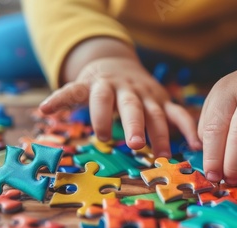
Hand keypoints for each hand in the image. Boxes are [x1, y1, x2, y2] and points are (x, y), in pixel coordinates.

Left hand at [39, 38, 201, 156]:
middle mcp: (126, 88)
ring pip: (155, 112)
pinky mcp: (162, 99)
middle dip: (134, 124)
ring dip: (160, 133)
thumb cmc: (96, 85)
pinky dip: (187, 128)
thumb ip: (66, 98)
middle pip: (130, 105)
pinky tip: (194, 145)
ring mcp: (147, 94)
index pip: (100, 98)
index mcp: (102, 85)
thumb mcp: (80, 86)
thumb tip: (42, 110)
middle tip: (134, 144)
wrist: (118, 64)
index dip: (100, 115)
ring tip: (162, 155)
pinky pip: (177, 113)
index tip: (99, 136)